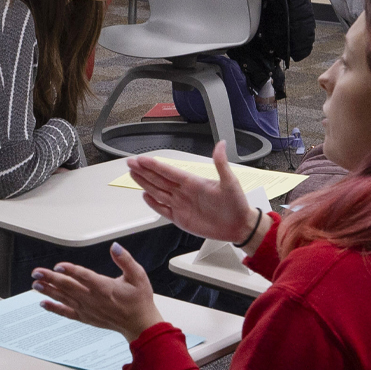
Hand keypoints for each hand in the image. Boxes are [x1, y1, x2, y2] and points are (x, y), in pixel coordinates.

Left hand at [32, 244, 163, 340]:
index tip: (58, 265)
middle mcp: (93, 299)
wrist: (140, 324)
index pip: (84, 276)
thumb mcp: (138, 276)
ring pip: (64, 298)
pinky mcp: (86, 317)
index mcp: (105, 287)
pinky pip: (67, 313)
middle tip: (36, 272)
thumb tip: (115, 247)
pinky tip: (43, 303)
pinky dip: (54, 308)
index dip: (71, 270)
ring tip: (35, 284)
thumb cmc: (139, 300)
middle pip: (69, 287)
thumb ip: (126, 260)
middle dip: (51, 279)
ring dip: (49, 291)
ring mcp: (88, 309)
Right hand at [127, 142, 256, 244]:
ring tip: (133, 174)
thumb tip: (220, 144)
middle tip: (131, 163)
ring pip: (157, 191)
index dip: (153, 165)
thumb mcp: (230, 182)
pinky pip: (163, 209)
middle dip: (143, 171)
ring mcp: (181, 204)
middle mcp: (184, 192)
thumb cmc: (237, 204)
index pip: (168, 171)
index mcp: (193, 182)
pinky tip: (145, 196)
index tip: (141, 159)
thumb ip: (221, 163)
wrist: (239, 226)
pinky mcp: (180, 218)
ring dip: (145, 183)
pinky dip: (153, 203)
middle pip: (158, 179)